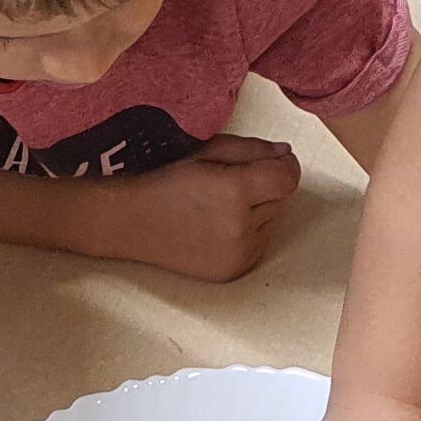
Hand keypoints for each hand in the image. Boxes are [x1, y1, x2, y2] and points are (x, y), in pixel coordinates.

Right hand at [111, 137, 302, 281]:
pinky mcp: (233, 271)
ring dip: (258, 212)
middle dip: (265, 188)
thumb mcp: (208, 151)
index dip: (285, 166)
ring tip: (221, 208)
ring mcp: (238, 253)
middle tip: (230, 185)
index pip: (288, 178)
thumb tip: (285, 154)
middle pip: (281, 199)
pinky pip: (260, 245)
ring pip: (272, 223)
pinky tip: (219, 228)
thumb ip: (252, 149)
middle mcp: (240, 226)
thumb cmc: (166, 182)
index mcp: (234, 191)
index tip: (276, 160)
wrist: (132, 223)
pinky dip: (249, 235)